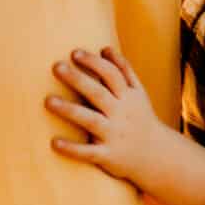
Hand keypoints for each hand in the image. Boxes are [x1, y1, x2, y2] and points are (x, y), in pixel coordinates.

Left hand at [46, 46, 167, 186]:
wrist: (157, 156)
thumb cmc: (140, 118)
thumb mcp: (138, 94)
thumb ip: (124, 70)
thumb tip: (105, 48)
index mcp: (128, 96)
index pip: (111, 74)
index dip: (94, 62)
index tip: (74, 53)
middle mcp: (121, 114)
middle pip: (98, 93)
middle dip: (78, 79)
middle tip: (56, 66)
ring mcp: (115, 135)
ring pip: (91, 121)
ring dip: (69, 110)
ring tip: (48, 101)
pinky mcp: (108, 156)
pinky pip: (89, 152)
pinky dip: (73, 149)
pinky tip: (54, 142)